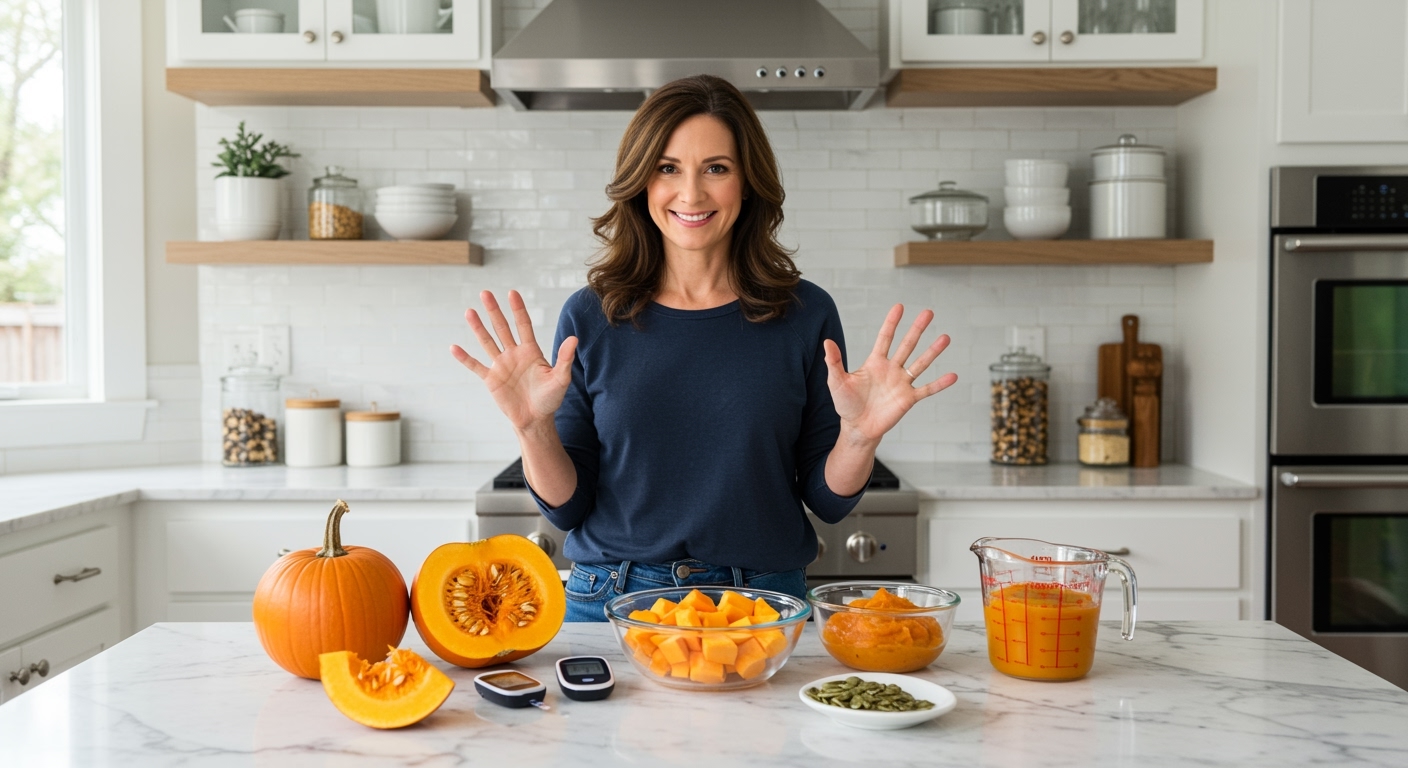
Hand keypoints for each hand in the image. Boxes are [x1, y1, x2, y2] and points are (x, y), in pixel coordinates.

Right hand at [451, 290, 577, 432]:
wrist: (535, 419)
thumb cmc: (550, 399)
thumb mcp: (561, 378)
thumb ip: (565, 358)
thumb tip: (574, 338)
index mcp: (531, 351)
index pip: (523, 325)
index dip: (518, 309)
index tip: (512, 293)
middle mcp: (514, 354)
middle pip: (503, 328)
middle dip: (494, 311)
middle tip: (485, 293)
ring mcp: (501, 366)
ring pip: (487, 342)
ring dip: (478, 328)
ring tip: (470, 312)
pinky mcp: (491, 380)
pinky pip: (476, 366)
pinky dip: (465, 358)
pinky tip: (454, 347)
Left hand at [823, 304, 957, 444]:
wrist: (857, 427)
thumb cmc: (846, 404)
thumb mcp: (837, 382)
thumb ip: (834, 362)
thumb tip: (827, 342)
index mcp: (875, 362)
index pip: (885, 338)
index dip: (892, 323)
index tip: (899, 307)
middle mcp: (891, 369)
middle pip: (907, 345)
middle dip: (917, 329)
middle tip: (929, 312)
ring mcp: (901, 383)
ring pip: (920, 363)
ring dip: (933, 351)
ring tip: (945, 338)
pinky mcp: (908, 399)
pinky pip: (927, 389)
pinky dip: (940, 384)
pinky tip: (953, 376)